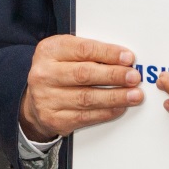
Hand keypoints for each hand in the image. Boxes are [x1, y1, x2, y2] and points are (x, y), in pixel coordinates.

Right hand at [20, 35, 142, 141]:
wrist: (35, 100)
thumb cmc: (57, 72)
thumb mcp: (66, 53)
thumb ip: (90, 53)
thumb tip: (123, 59)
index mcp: (48, 50)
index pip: (83, 49)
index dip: (108, 54)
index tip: (128, 57)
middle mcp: (44, 74)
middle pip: (85, 74)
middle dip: (114, 75)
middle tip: (134, 77)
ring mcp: (47, 98)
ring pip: (87, 98)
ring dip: (115, 97)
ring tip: (134, 94)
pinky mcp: (54, 119)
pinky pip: (85, 116)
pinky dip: (106, 112)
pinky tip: (120, 107)